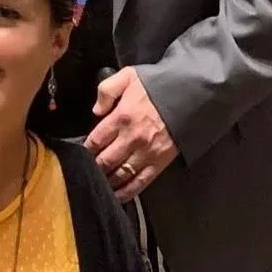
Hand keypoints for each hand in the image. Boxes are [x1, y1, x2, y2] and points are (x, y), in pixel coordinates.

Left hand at [84, 67, 178, 202]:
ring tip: (98, 182)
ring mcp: (147, 153)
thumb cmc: (157, 85)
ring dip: (107, 180)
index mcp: (122, 117)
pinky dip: (127, 191)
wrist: (191, 94)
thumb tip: (95, 110)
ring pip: (120, 174)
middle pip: (105, 160)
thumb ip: (106, 90)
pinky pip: (140, 182)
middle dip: (93, 166)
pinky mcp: (160, 163)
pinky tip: (117, 195)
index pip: (96, 140)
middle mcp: (132, 138)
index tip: (79, 153)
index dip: (85, 149)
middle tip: (85, 170)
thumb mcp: (128, 76)